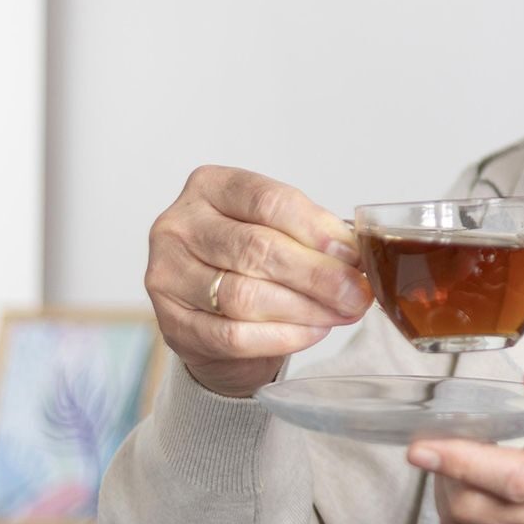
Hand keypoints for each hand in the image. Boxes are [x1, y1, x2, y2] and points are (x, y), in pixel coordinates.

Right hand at [144, 166, 369, 397]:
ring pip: (244, 295)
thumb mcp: (278, 230)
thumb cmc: (250, 262)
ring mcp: (166, 276)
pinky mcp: (171, 324)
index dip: (316, 229)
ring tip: (342, 312)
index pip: (268, 200)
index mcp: (209, 187)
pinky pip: (234, 335)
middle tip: (357, 292)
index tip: (353, 254)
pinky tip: (313, 331)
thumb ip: (312, 235)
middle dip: (317, 275)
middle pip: (257, 249)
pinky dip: (282, 336)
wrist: (211, 316)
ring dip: (305, 308)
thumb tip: (356, 256)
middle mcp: (178, 226)